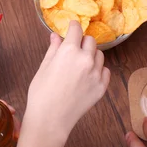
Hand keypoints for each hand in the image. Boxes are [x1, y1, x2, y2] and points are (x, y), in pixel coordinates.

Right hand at [25, 22, 110, 136]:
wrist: (50, 120)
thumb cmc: (41, 93)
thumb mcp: (44, 67)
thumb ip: (53, 49)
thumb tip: (56, 36)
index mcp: (69, 51)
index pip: (76, 29)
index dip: (73, 26)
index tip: (72, 26)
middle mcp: (86, 59)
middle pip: (90, 41)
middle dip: (82, 42)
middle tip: (74, 49)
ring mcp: (96, 74)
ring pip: (99, 55)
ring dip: (91, 55)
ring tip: (80, 64)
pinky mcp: (101, 87)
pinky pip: (105, 71)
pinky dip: (98, 70)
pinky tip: (88, 76)